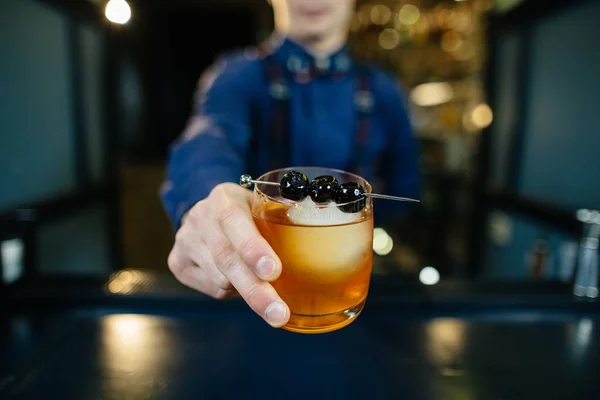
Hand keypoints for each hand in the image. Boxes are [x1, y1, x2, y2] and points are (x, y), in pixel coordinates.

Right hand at [167, 183, 289, 327]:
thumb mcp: (264, 206)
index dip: (253, 248)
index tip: (273, 271)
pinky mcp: (178, 262)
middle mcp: (199, 217)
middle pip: (227, 260)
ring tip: (264, 283)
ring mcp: (185, 240)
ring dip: (249, 290)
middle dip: (256, 291)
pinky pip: (213, 289)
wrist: (209, 211)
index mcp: (224, 198)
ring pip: (221, 279)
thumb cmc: (249, 213)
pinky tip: (239, 278)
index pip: (235, 221)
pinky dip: (233, 291)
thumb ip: (282, 220)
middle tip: (278, 313)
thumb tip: (316, 245)